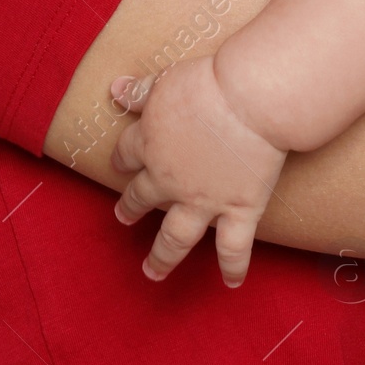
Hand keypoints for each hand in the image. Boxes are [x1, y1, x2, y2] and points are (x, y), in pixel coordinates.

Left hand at [107, 55, 287, 286]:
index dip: (123, 160)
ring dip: (162, 256)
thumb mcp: (167, 81)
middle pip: (143, 196)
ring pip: (176, 237)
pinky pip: (233, 248)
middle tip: (123, 216)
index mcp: (150, 143)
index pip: (127, 154)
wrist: (249, 100)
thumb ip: (140, 91)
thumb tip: (115, 90)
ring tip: (151, 271)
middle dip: (132, 206)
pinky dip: (232, 267)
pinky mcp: (238, 210)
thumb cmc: (209, 83)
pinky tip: (231, 283)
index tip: (121, 166)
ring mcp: (203, 200)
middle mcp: (170, 179)